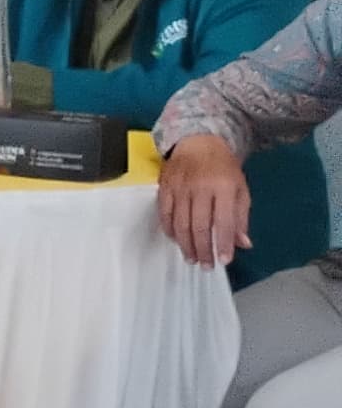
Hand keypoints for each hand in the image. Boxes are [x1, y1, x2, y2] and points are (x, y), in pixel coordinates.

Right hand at [159, 132, 253, 270]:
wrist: (198, 142)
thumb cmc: (223, 168)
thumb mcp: (240, 189)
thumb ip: (240, 217)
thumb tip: (243, 244)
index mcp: (224, 188)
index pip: (224, 221)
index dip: (223, 243)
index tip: (224, 261)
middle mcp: (200, 188)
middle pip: (199, 226)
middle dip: (203, 249)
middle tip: (206, 265)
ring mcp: (180, 188)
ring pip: (180, 223)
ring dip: (186, 245)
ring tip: (192, 258)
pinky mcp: (164, 187)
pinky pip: (164, 214)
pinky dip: (170, 230)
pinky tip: (177, 240)